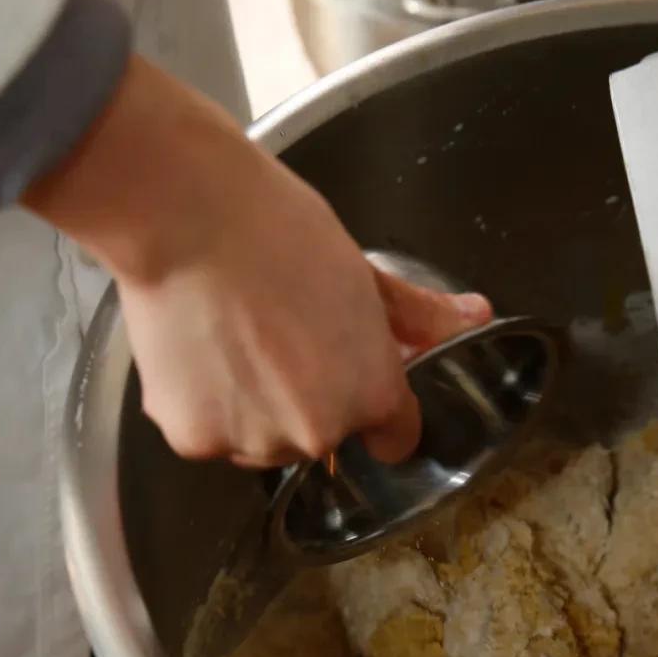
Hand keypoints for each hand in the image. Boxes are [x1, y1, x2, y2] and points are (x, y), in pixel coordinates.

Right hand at [23, 57, 490, 465]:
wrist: (182, 215)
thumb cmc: (274, 229)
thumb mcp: (362, 271)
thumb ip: (418, 314)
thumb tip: (475, 316)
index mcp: (372, 392)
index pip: (395, 439)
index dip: (376, 410)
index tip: (350, 381)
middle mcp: (320, 430)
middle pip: (321, 436)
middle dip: (305, 398)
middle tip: (277, 334)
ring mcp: (256, 442)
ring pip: (262, 441)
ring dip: (251, 407)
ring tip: (230, 337)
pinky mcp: (196, 440)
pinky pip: (209, 435)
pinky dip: (201, 404)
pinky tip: (196, 349)